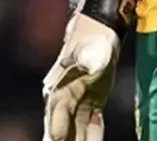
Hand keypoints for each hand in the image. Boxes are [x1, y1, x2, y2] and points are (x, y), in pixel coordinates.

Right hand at [42, 0, 134, 140]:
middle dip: (62, 140)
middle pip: (62, 127)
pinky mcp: (91, 101)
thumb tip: (92, 67)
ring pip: (75, 130)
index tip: (56, 140)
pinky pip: (90, 125)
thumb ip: (90, 60)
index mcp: (60, 87)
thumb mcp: (91, 49)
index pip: (57, 113)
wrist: (101, 27)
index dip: (57, 128)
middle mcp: (64, 97)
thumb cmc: (94, 36)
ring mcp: (77, 100)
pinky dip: (92, 136)